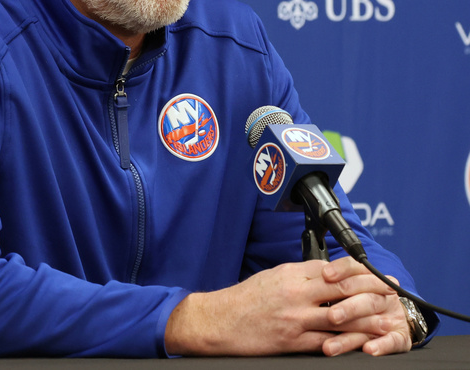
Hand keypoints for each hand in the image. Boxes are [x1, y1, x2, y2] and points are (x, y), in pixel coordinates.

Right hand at [165, 256, 410, 356]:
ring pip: (341, 317)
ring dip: (369, 319)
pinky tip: (365, 344)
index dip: (362, 271)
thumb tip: (328, 273)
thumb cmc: (244, 299)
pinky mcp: (292, 341)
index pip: (335, 269)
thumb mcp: (272, 276)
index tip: (379, 274)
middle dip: (373, 290)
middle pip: (344, 290)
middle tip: (393, 293)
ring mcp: (295, 318)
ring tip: (389, 320)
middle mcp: (296, 293)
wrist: (218, 320)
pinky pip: (327, 342)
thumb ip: (300, 275)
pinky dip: (349, 343)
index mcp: (291, 274)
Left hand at [319, 257, 409, 356]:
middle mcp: (381, 297)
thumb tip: (310, 273)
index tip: (326, 275)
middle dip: (348, 307)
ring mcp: (391, 317)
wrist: (394, 320)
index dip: (342, 270)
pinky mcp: (400, 338)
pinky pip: (393, 342)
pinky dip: (382, 346)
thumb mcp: (345, 288)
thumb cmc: (359, 300)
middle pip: (365, 297)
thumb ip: (330, 281)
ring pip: (374, 323)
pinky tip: (369, 350)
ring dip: (352, 334)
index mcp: (367, 280)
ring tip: (331, 346)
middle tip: (332, 316)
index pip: (354, 269)